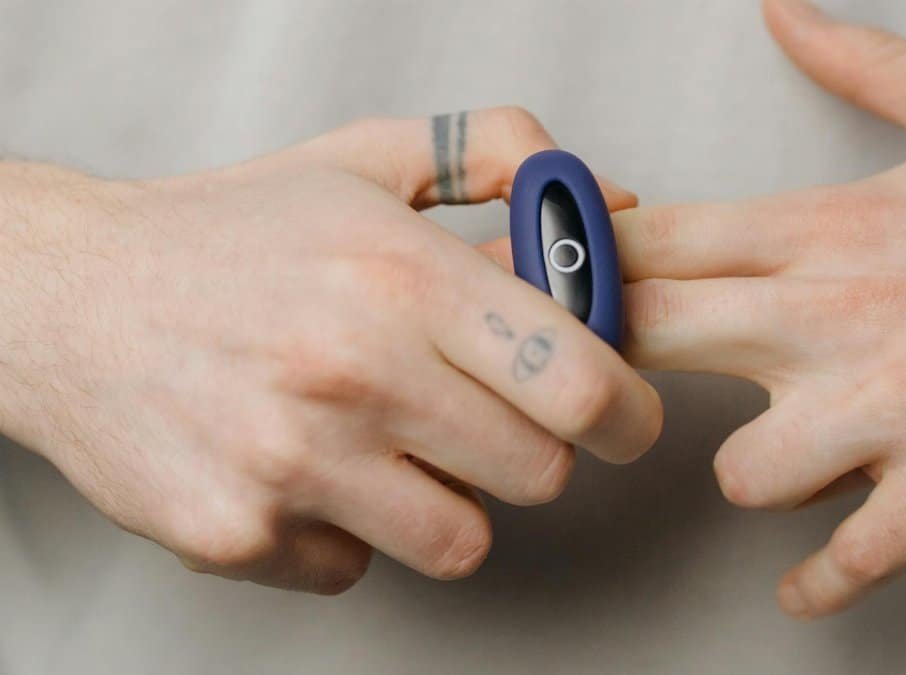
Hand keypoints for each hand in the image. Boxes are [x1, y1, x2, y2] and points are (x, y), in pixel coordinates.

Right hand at [0, 106, 659, 592]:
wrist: (66, 296)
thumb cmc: (229, 232)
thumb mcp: (362, 160)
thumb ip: (494, 156)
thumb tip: (608, 201)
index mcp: (402, 274)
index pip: (581, 382)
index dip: (626, 413)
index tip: (621, 418)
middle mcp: (353, 370)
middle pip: (539, 473)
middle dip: (531, 451)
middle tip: (482, 417)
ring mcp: (293, 463)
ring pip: (460, 540)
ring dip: (444, 501)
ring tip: (388, 442)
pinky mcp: (239, 533)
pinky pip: (356, 566)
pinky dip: (346, 531)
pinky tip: (306, 470)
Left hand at [614, 0, 905, 617]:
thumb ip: (864, 63)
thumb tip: (787, 11)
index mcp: (837, 227)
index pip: (660, 240)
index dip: (582, 264)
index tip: (551, 285)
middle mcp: (846, 313)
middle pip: (654, 335)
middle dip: (612, 362)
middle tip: (607, 385)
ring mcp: (899, 406)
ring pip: (739, 471)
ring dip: (752, 473)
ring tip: (789, 461)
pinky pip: (847, 560)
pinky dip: (821, 582)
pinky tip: (814, 578)